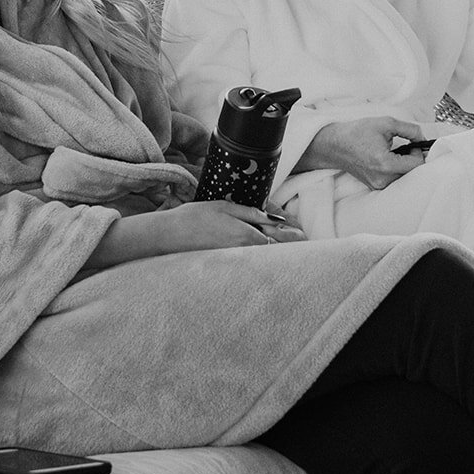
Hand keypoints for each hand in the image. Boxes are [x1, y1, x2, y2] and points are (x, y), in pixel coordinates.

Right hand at [93, 200, 306, 264]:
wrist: (168, 236)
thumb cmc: (195, 217)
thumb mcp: (225, 207)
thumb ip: (252, 214)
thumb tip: (275, 220)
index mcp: (246, 236)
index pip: (278, 240)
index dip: (293, 239)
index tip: (305, 238)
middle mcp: (243, 253)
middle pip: (273, 254)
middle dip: (288, 249)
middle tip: (303, 244)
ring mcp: (234, 262)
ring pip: (261, 260)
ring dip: (274, 256)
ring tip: (287, 249)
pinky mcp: (225, 266)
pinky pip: (248, 265)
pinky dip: (258, 261)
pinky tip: (261, 256)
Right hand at [304, 116, 427, 189]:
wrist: (334, 144)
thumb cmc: (357, 133)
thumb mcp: (386, 123)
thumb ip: (410, 130)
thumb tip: (422, 137)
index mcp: (385, 164)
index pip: (417, 164)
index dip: (419, 152)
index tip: (412, 144)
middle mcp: (383, 179)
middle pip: (412, 173)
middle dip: (412, 159)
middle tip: (404, 147)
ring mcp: (378, 185)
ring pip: (404, 177)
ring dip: (404, 164)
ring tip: (392, 152)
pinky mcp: (375, 186)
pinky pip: (394, 180)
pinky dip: (395, 169)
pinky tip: (386, 159)